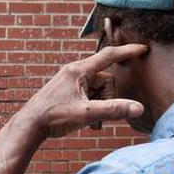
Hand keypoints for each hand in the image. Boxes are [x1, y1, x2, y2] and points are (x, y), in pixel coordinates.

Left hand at [15, 43, 147, 139]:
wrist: (29, 125)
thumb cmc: (54, 117)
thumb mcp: (86, 114)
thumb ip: (113, 110)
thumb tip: (139, 108)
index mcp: (79, 71)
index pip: (109, 56)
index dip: (127, 52)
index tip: (144, 49)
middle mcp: (74, 72)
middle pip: (106, 81)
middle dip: (107, 99)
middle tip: (96, 117)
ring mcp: (71, 81)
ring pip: (98, 90)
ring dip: (99, 106)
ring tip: (88, 121)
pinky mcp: (68, 90)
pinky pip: (89, 95)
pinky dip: (92, 108)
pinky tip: (83, 120)